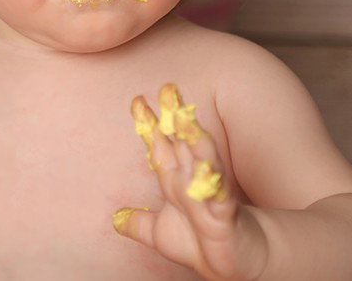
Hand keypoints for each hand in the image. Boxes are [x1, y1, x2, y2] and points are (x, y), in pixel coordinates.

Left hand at [113, 84, 267, 280]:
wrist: (236, 264)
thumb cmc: (201, 245)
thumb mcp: (161, 234)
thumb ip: (139, 223)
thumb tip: (115, 219)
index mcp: (176, 181)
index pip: (160, 147)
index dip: (149, 125)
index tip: (136, 100)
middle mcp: (193, 181)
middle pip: (182, 143)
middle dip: (175, 117)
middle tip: (168, 88)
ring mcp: (209, 196)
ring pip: (203, 162)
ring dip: (195, 140)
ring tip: (186, 118)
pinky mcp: (224, 218)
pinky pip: (219, 200)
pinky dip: (214, 187)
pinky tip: (210, 174)